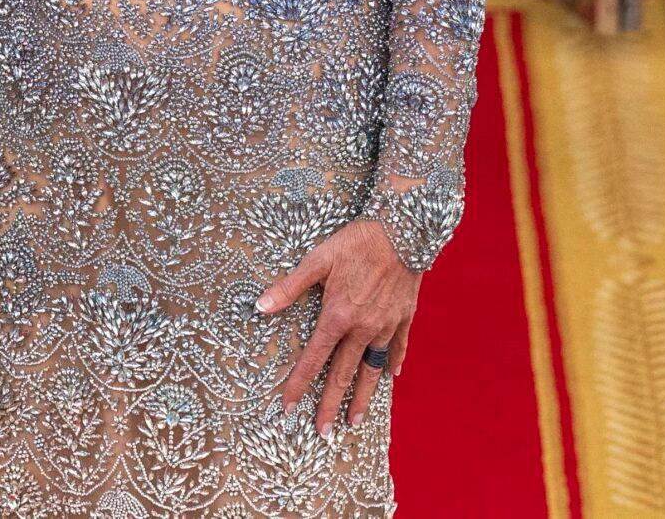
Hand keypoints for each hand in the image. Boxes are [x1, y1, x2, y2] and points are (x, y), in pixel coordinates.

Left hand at [257, 218, 420, 435]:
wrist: (403, 231)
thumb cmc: (356, 242)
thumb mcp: (317, 259)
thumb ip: (289, 287)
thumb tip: (260, 306)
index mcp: (337, 316)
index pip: (313, 359)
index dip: (299, 384)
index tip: (288, 408)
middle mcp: (362, 329)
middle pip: (343, 375)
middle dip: (330, 405)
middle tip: (323, 432)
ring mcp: (385, 326)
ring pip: (372, 370)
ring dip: (363, 397)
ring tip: (355, 421)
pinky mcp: (404, 318)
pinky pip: (397, 347)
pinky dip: (392, 363)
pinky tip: (390, 377)